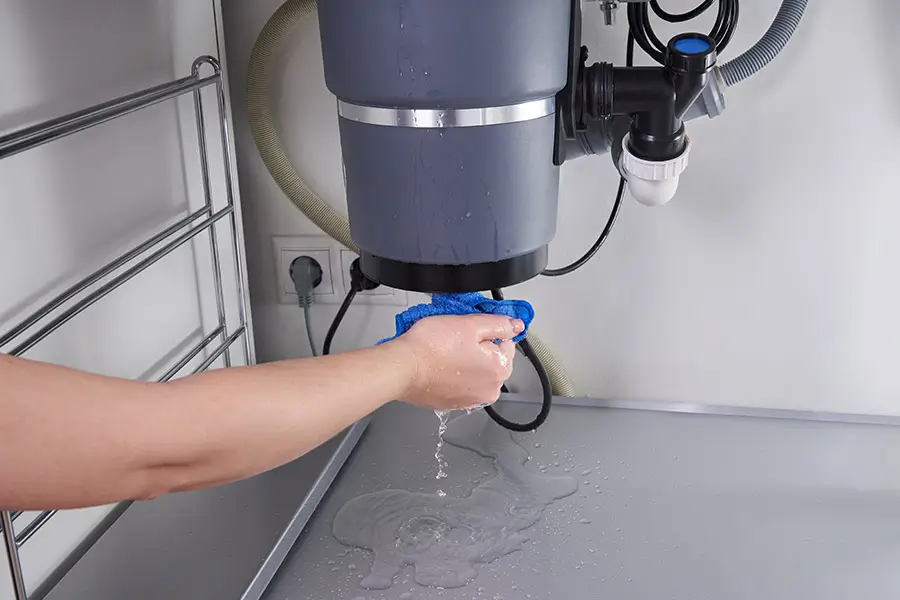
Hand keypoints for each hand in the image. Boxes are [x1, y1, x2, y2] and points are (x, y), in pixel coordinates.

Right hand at [391, 314, 522, 410]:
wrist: (402, 368)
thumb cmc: (431, 347)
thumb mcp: (470, 324)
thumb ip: (499, 324)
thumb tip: (516, 325)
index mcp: (499, 369)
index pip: (507, 343)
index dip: (488, 331)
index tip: (471, 328)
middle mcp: (489, 390)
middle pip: (492, 359)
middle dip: (478, 347)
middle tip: (455, 337)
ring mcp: (470, 400)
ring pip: (476, 372)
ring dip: (465, 361)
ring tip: (445, 351)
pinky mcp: (452, 404)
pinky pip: (460, 384)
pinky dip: (453, 374)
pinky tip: (439, 364)